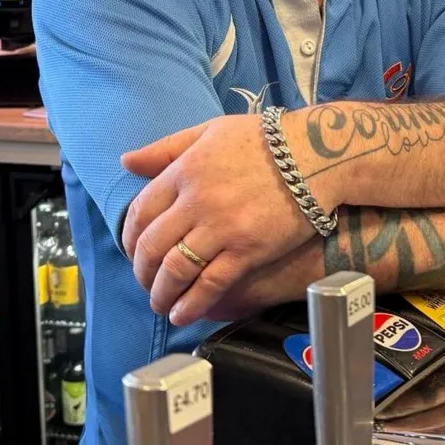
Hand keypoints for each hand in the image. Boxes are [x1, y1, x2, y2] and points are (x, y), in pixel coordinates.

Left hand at [120, 114, 324, 325]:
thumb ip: (166, 148)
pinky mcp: (248, 250)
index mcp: (185, 170)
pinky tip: (184, 314)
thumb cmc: (265, 140)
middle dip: (141, 271)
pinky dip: (191, 303)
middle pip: (152, 245)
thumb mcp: (210, 130)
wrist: (318, 155)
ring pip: (175, 269)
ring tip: (160, 305)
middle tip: (144, 282)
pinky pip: (210, 284)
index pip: (140, 211)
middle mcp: (197, 201)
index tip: (132, 250)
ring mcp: (222, 227)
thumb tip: (126, 162)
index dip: (129, 237)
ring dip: (161, 293)